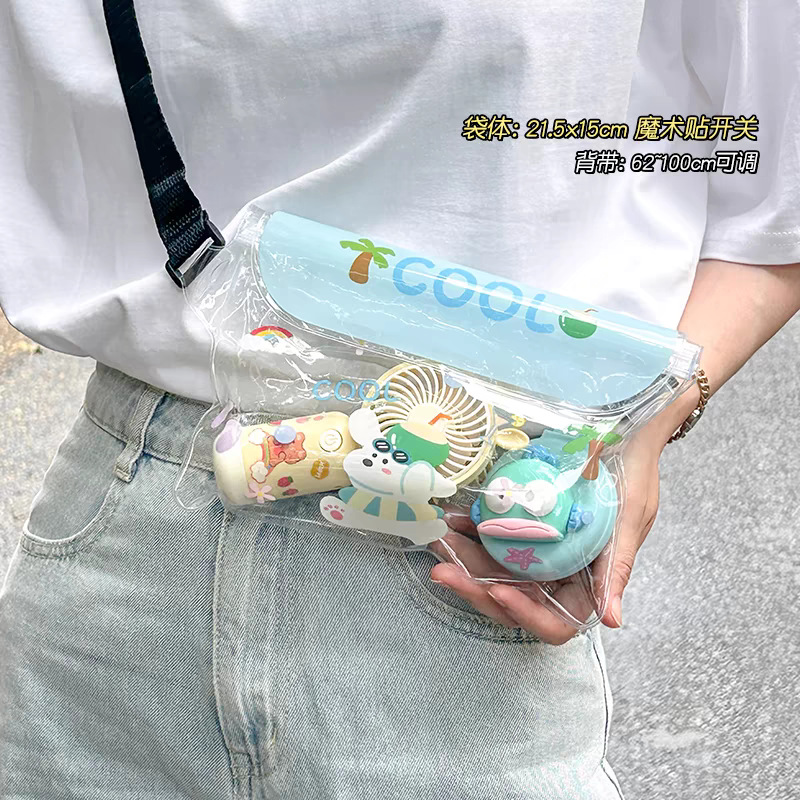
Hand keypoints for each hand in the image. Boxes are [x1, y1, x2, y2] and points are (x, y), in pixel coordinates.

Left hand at [429, 396, 693, 643]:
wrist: (628, 437)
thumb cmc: (636, 479)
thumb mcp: (629, 520)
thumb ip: (616, 568)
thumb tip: (612, 621)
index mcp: (589, 586)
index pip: (554, 622)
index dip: (524, 614)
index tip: (498, 590)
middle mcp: (559, 576)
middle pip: (512, 601)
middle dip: (474, 588)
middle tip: (443, 569)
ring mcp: (537, 554)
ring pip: (493, 573)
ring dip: (462, 561)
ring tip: (438, 541)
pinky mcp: (522, 529)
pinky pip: (491, 540)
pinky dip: (470, 534)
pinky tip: (451, 519)